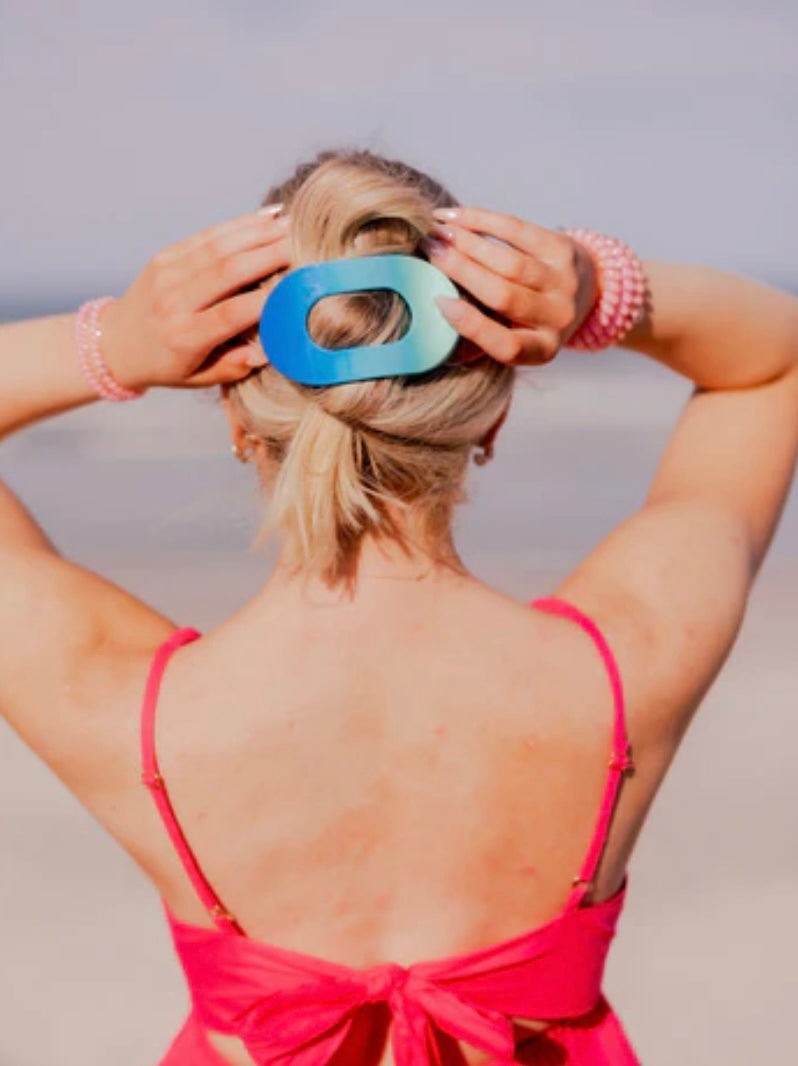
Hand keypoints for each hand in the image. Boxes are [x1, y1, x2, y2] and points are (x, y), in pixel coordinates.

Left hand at [99, 206, 289, 390]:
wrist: (116, 343)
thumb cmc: (166, 365)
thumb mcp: (199, 378)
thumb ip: (234, 367)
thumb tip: (269, 351)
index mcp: (183, 337)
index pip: (232, 314)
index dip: (268, 300)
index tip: (300, 286)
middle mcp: (173, 302)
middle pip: (228, 272)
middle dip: (270, 255)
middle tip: (304, 245)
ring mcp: (166, 274)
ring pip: (219, 247)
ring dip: (259, 233)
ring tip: (293, 226)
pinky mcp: (165, 256)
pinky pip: (206, 236)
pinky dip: (239, 225)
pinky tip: (267, 217)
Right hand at [423, 207, 597, 365]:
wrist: (584, 290)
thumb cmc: (529, 318)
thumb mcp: (511, 336)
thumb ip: (477, 339)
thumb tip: (433, 326)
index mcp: (541, 350)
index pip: (506, 345)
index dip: (471, 325)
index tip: (439, 300)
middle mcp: (558, 318)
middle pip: (503, 295)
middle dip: (460, 271)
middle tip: (429, 251)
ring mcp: (565, 283)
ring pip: (510, 262)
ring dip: (468, 244)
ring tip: (439, 233)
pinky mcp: (564, 250)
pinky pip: (518, 231)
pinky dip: (483, 221)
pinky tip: (457, 217)